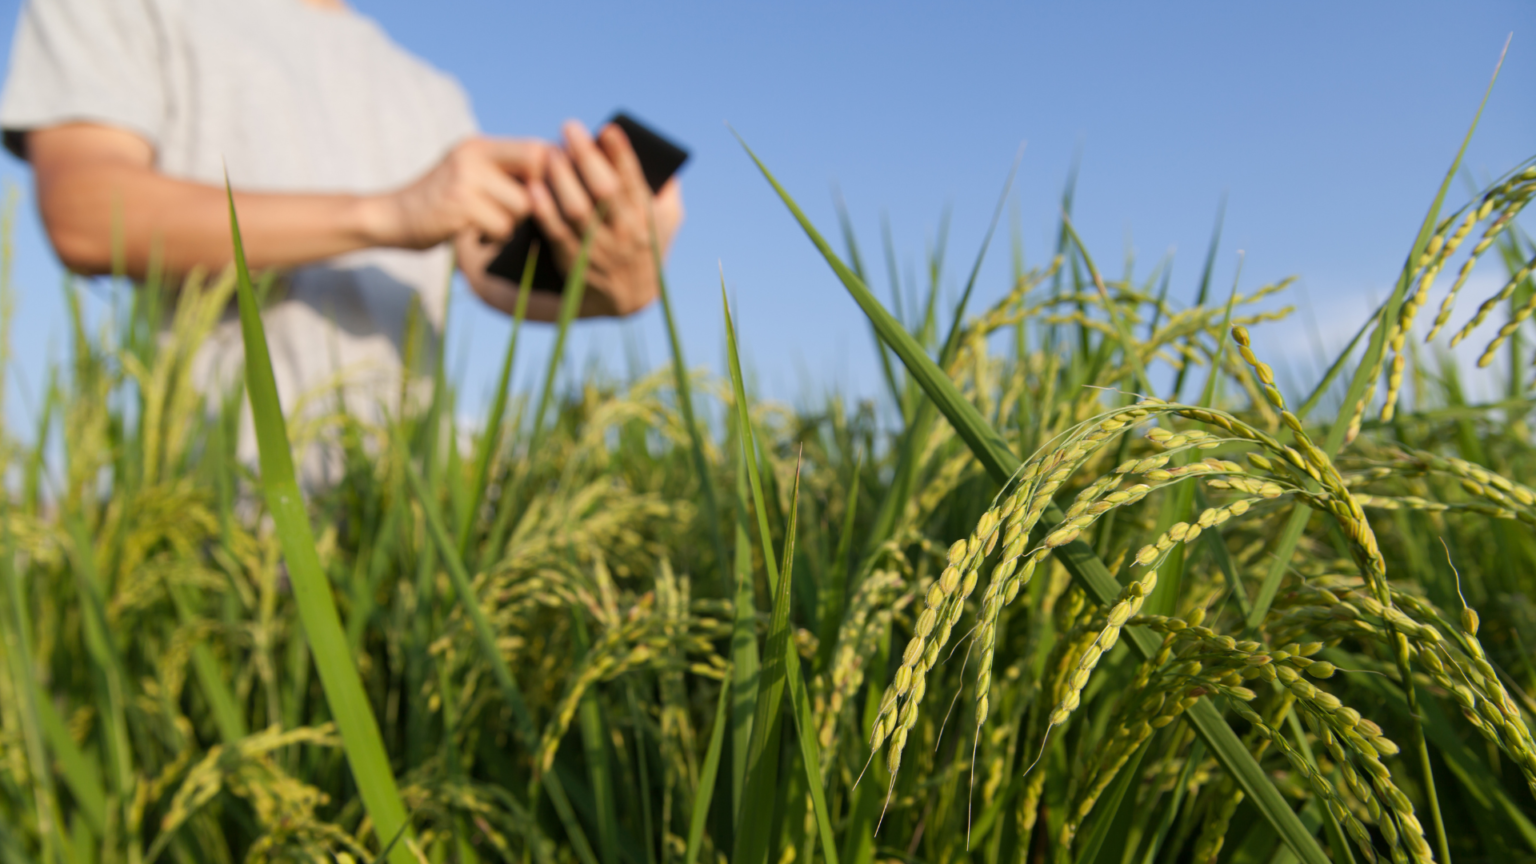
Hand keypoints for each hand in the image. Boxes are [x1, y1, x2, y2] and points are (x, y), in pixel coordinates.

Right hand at [368, 136, 547, 249]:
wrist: (391, 218)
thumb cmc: (439, 203)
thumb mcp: (470, 175)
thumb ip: (504, 172)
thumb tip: (558, 177)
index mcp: (480, 146)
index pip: (537, 149)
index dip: (552, 173)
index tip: (546, 195)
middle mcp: (474, 155)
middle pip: (538, 172)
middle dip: (537, 198)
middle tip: (519, 213)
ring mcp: (466, 178)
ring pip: (523, 205)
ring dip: (512, 223)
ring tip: (488, 224)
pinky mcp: (459, 205)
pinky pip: (503, 226)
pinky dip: (495, 237)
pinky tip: (475, 235)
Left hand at [526, 120, 684, 316]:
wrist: (628, 299)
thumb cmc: (646, 245)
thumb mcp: (668, 220)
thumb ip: (667, 189)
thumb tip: (662, 156)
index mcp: (647, 218)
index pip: (634, 180)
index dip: (621, 154)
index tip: (607, 128)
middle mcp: (624, 233)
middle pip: (604, 190)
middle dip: (586, 156)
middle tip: (569, 128)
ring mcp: (598, 249)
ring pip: (578, 210)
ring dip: (562, 178)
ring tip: (550, 152)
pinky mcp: (574, 262)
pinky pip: (557, 233)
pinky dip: (544, 210)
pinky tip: (534, 187)